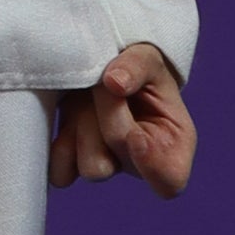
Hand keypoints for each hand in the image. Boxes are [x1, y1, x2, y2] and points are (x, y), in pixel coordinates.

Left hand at [48, 43, 192, 197]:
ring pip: (91, 168)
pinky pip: (62, 174)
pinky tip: (70, 118)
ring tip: (88, 98)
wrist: (104, 68)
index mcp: (173, 144)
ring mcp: (108, 165)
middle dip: (108, 116)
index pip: (170, 179)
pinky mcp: (75, 164)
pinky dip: (61, 146)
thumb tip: (114, 82)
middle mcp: (141, 162)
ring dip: (83, 127)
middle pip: (122, 160)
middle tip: (106, 83)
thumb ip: (137, 65)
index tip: (136, 134)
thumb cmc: (136, 68)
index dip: (150, 164)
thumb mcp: (146, 56)